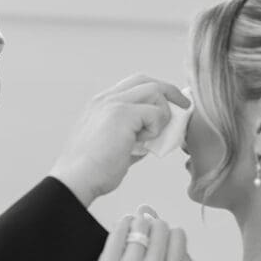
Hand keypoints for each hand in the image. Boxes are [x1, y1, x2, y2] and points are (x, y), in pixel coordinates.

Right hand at [49, 75, 189, 205]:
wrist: (76, 180)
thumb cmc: (91, 171)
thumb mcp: (114, 146)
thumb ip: (132, 137)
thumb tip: (153, 139)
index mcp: (100, 104)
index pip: (134, 85)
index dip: (156, 92)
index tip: (170, 105)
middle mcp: (106, 98)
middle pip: (146, 80)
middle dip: (170, 91)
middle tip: (184, 106)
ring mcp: (113, 103)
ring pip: (154, 91)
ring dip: (162, 113)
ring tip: (151, 137)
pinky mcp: (122, 114)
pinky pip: (156, 112)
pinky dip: (157, 128)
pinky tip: (144, 143)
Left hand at [82, 209, 195, 260]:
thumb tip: (175, 235)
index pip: (179, 236)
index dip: (168, 233)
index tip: (159, 237)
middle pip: (160, 227)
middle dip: (152, 225)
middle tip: (144, 232)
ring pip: (140, 225)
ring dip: (135, 222)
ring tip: (130, 229)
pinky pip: (118, 232)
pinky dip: (120, 225)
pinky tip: (120, 229)